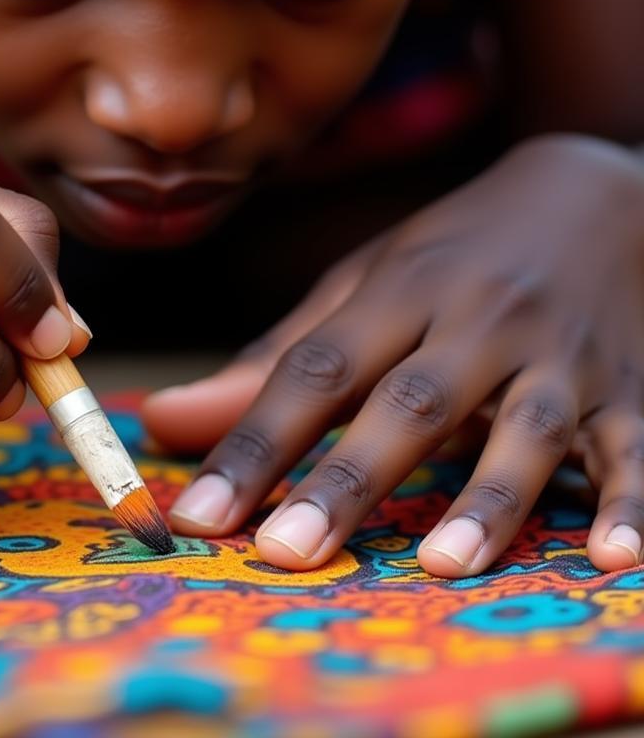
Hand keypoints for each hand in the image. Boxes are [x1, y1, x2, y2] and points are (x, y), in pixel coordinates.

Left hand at [145, 134, 643, 575]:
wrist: (597, 194)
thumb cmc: (455, 253)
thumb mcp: (362, 286)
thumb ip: (274, 360)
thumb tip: (164, 420)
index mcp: (403, 290)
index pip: (316, 368)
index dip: (254, 439)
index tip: (200, 512)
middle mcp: (480, 319)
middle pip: (409, 401)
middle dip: (346, 476)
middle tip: (284, 551)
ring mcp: (563, 355)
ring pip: (525, 427)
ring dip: (487, 497)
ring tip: (441, 565)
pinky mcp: (632, 391)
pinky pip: (635, 447)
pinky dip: (634, 503)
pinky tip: (617, 559)